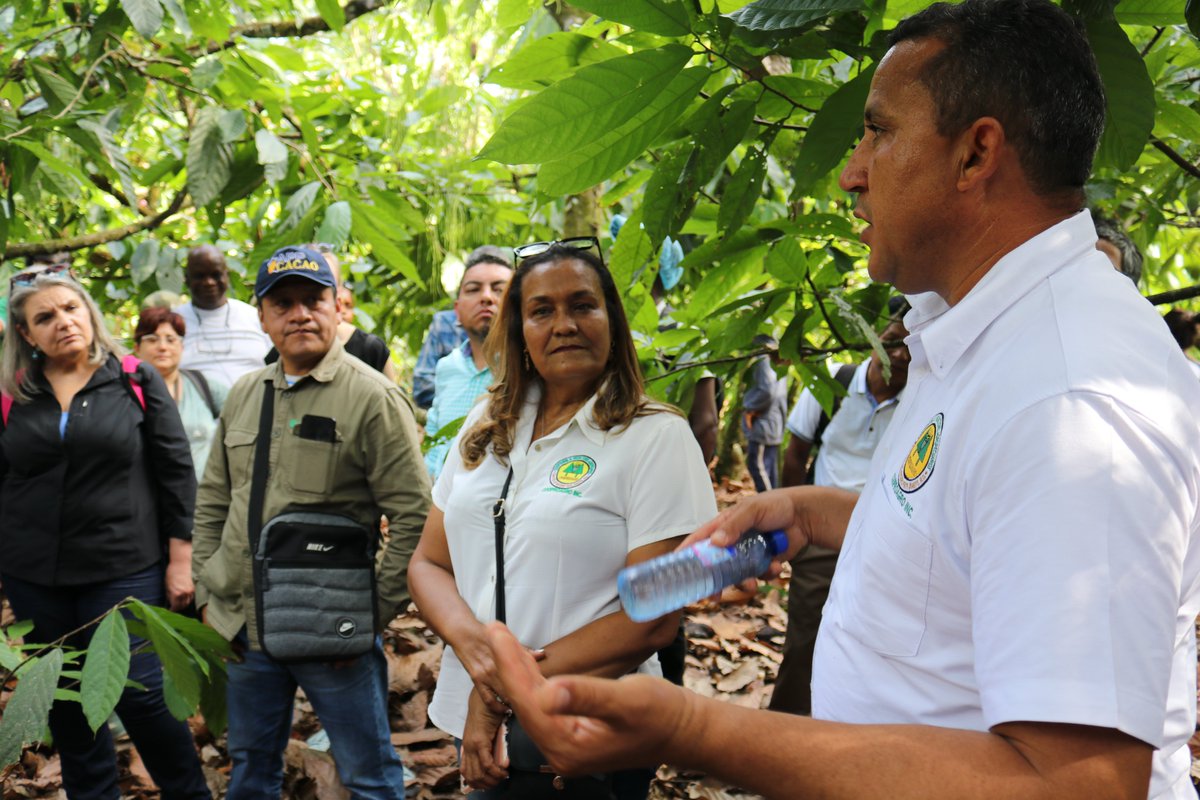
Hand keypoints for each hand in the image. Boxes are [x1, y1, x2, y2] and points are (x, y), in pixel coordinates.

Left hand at [164, 559, 193, 611]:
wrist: (182, 562)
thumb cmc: (173, 572)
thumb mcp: (168, 585)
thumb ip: (170, 595)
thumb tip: (171, 603)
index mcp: (177, 594)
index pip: (175, 607)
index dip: (172, 609)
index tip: (171, 610)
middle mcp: (186, 593)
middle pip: (183, 605)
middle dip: (179, 607)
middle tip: (175, 607)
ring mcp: (192, 590)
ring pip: (189, 601)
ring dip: (185, 603)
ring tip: (180, 602)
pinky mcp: (196, 586)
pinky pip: (193, 595)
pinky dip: (189, 598)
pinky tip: (186, 597)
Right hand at [460, 627, 545, 715]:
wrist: (464, 634)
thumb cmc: (484, 635)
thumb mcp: (506, 639)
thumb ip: (524, 649)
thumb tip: (540, 654)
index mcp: (507, 655)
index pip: (525, 673)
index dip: (534, 685)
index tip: (540, 691)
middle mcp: (498, 666)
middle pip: (516, 686)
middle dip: (526, 696)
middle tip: (533, 702)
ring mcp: (487, 674)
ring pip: (505, 695)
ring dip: (514, 703)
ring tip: (521, 707)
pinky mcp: (477, 680)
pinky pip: (489, 699)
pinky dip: (498, 707)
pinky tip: (505, 709)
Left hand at [460, 685, 510, 789]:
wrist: (484, 695)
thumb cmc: (488, 710)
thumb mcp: (486, 731)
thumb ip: (489, 743)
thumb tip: (499, 757)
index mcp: (468, 746)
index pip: (466, 773)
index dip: (478, 782)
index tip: (491, 782)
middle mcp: (468, 747)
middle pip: (472, 777)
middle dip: (487, 784)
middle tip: (499, 782)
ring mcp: (472, 745)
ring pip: (478, 774)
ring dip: (492, 780)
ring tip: (502, 777)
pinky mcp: (479, 741)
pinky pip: (486, 764)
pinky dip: (496, 772)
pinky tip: (504, 771)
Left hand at [484, 622, 685, 775]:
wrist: (685, 731)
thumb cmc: (662, 714)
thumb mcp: (627, 700)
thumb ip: (587, 696)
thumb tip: (548, 692)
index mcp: (569, 746)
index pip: (528, 700)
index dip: (509, 664)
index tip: (496, 632)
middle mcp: (561, 752)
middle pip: (525, 703)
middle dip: (508, 665)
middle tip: (495, 628)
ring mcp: (566, 746)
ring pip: (533, 704)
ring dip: (519, 671)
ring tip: (505, 640)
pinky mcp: (573, 736)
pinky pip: (545, 706)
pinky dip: (535, 682)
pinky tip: (529, 664)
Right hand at [680, 486, 859, 586]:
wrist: (805, 516)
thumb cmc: (775, 505)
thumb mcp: (752, 510)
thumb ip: (734, 525)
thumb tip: (716, 543)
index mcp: (722, 527)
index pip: (698, 541)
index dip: (685, 555)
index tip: (674, 571)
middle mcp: (732, 542)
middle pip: (715, 566)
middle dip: (713, 583)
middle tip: (711, 597)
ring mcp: (747, 554)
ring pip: (737, 576)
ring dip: (743, 583)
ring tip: (751, 585)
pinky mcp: (764, 562)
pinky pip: (759, 576)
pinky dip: (767, 575)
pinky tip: (777, 566)